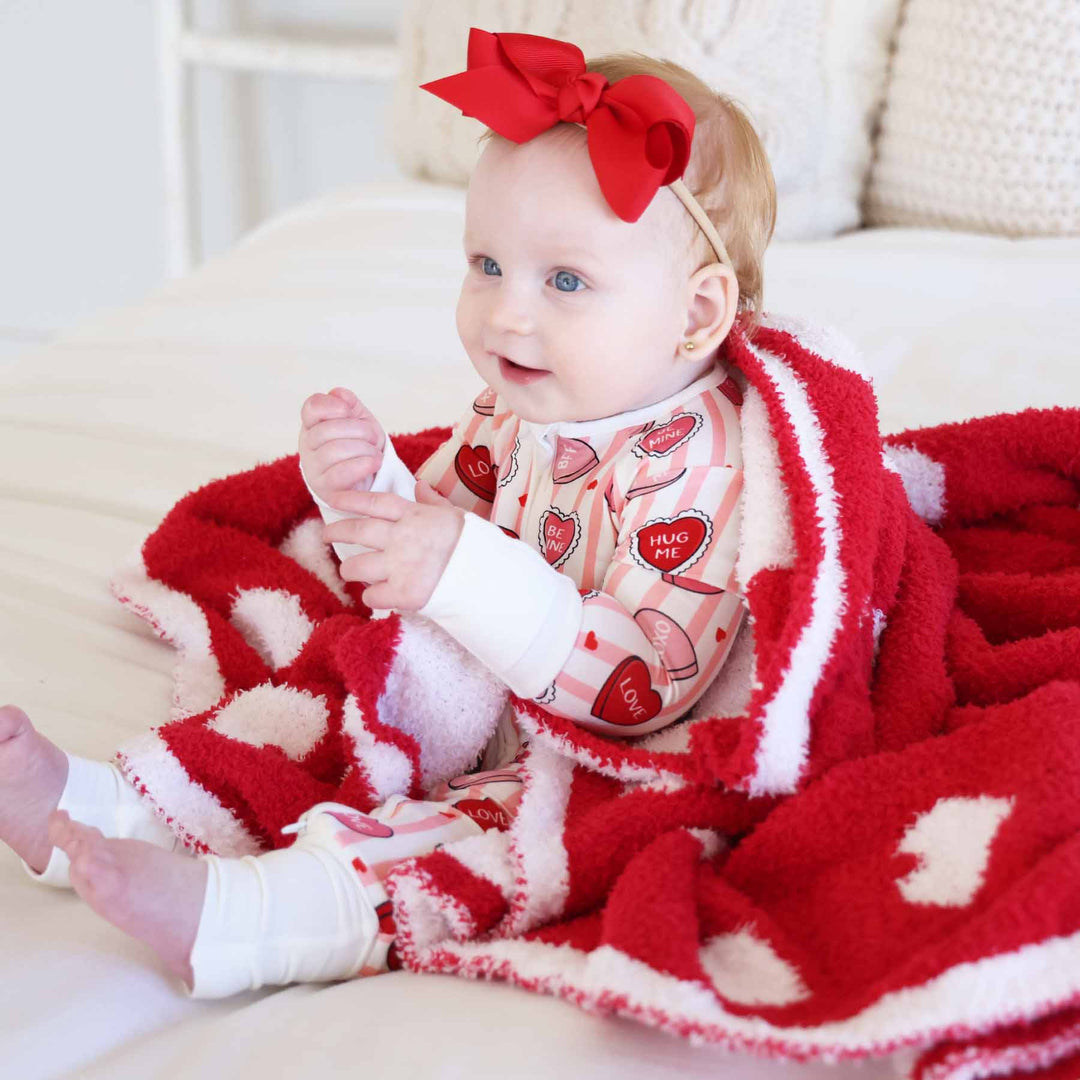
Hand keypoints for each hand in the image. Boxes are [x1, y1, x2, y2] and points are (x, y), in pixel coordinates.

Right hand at [299, 387, 385, 504]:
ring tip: (376, 454)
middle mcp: (308, 448)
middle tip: (373, 438)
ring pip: (333, 451)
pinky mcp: (327, 491)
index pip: (311, 408)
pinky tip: (374, 462)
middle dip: (358, 431)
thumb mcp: (359, 421)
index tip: (347, 410)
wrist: (369, 480)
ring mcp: (315, 471)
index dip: (330, 406)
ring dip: (363, 449)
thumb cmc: (360, 446)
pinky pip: (340, 475)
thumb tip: (339, 394)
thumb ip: (350, 405)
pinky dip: (362, 465)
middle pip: (325, 431)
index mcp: (313, 426)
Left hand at [323, 479, 463, 610]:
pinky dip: (372, 596)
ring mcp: (399, 566)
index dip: (350, 499)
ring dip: (350, 569)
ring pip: (356, 566)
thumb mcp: (456, 515)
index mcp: (414, 516)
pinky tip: (378, 595)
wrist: (488, 577)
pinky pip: (371, 596)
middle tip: (325, 534)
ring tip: (351, 571)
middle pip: (357, 531)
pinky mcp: (402, 594)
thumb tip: (418, 485)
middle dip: (336, 531)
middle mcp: (401, 538)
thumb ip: (432, 502)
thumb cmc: (474, 545)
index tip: (333, 498)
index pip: (374, 502)